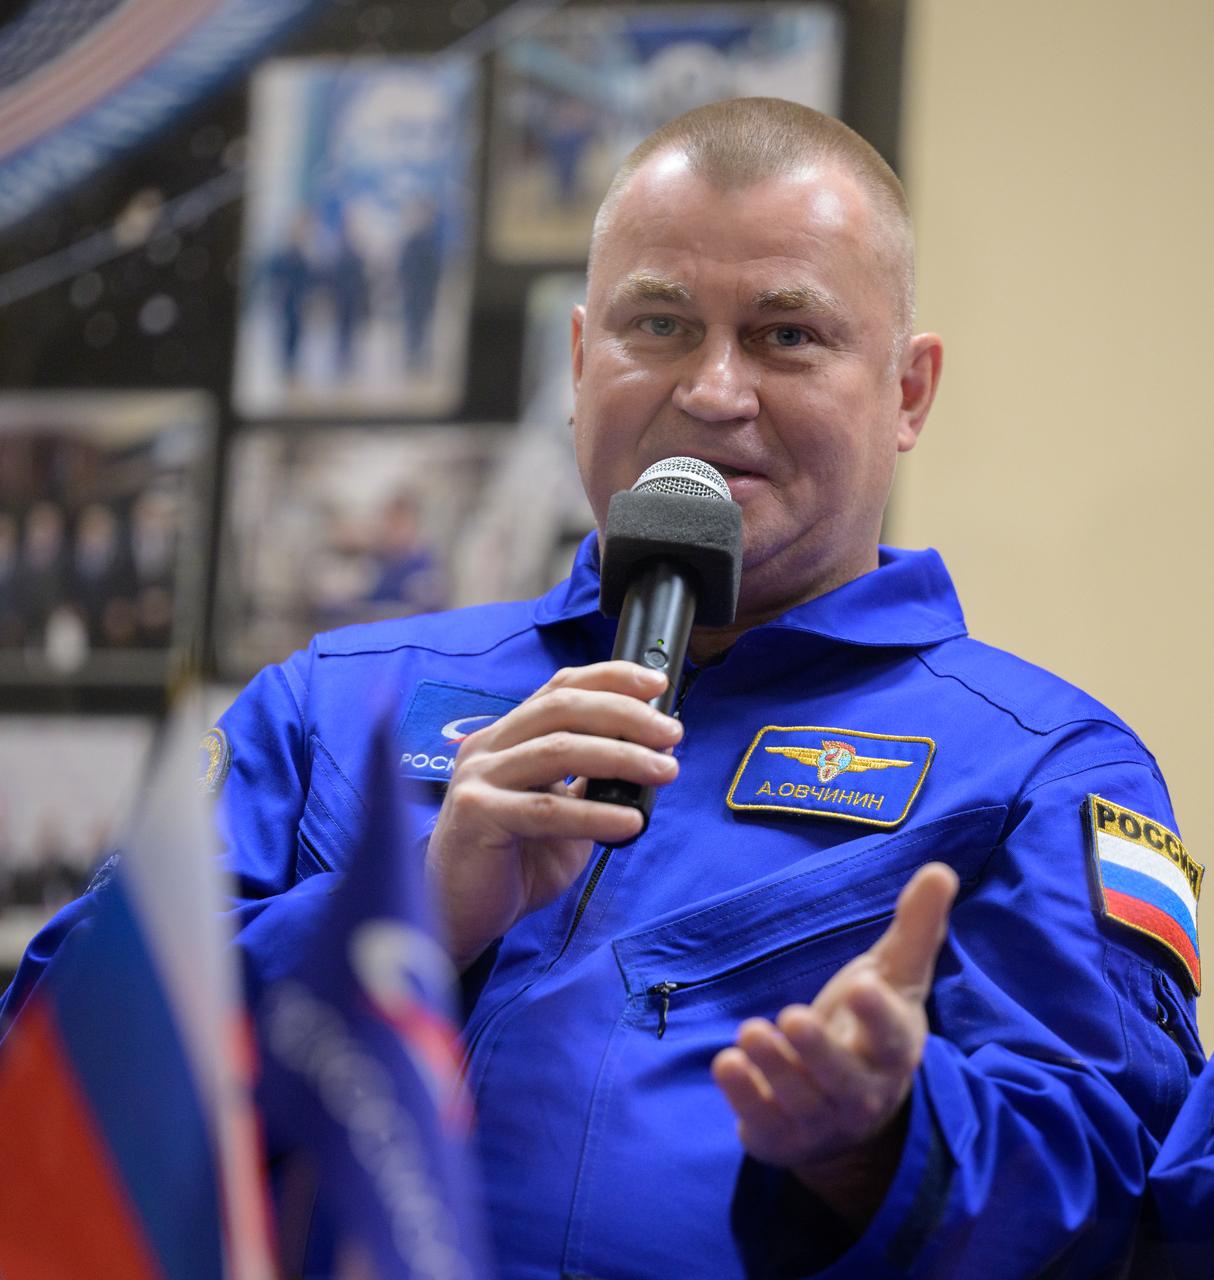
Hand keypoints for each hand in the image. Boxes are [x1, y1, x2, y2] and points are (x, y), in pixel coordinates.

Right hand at [427, 661, 683, 969]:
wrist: (463, 914)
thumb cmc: (516, 862)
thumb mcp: (564, 811)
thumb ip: (594, 781)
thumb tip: (654, 753)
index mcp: (507, 736)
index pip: (560, 688)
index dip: (611, 678)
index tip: (659, 684)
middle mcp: (488, 747)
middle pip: (562, 707)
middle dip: (625, 714)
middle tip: (671, 732)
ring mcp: (477, 778)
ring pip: (559, 749)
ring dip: (622, 756)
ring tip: (665, 771)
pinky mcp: (476, 815)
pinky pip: (547, 809)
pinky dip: (596, 814)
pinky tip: (632, 822)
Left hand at [711, 861, 958, 1225]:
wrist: (851, 1113)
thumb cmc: (871, 1027)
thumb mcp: (893, 977)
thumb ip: (915, 928)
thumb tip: (941, 869)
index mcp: (892, 1050)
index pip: (891, 1036)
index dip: (878, 1015)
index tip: (863, 985)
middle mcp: (862, 1094)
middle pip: (844, 1079)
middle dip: (819, 1052)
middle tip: (793, 1015)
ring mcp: (820, 1121)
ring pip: (798, 1099)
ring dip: (774, 1067)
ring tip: (749, 1031)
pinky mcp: (780, 1137)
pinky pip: (761, 1122)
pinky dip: (742, 1097)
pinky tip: (725, 1063)